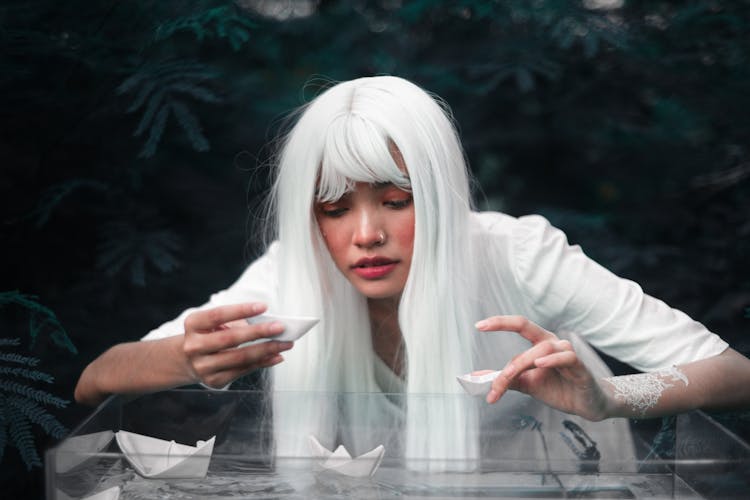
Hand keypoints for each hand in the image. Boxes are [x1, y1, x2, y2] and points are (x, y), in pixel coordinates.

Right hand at [182, 302, 292, 388]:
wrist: (187, 360)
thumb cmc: (208, 334)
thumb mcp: (214, 323)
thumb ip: (236, 321)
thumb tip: (268, 323)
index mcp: (193, 324)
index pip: (218, 315)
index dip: (242, 310)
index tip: (264, 306)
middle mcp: (194, 346)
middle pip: (230, 338)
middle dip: (259, 332)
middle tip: (280, 327)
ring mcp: (203, 366)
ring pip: (240, 358)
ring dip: (267, 350)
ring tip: (285, 343)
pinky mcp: (214, 380)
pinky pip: (243, 370)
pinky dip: (263, 363)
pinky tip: (276, 356)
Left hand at [476, 315, 610, 420]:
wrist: (586, 405)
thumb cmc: (558, 389)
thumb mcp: (527, 384)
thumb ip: (505, 379)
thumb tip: (476, 377)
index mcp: (540, 343)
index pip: (520, 324)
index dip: (500, 322)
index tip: (478, 325)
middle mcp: (553, 342)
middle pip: (528, 332)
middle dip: (509, 359)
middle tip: (497, 381)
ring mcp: (567, 353)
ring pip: (542, 348)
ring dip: (522, 363)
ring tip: (509, 377)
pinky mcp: (580, 367)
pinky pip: (566, 357)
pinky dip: (552, 359)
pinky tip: (539, 364)